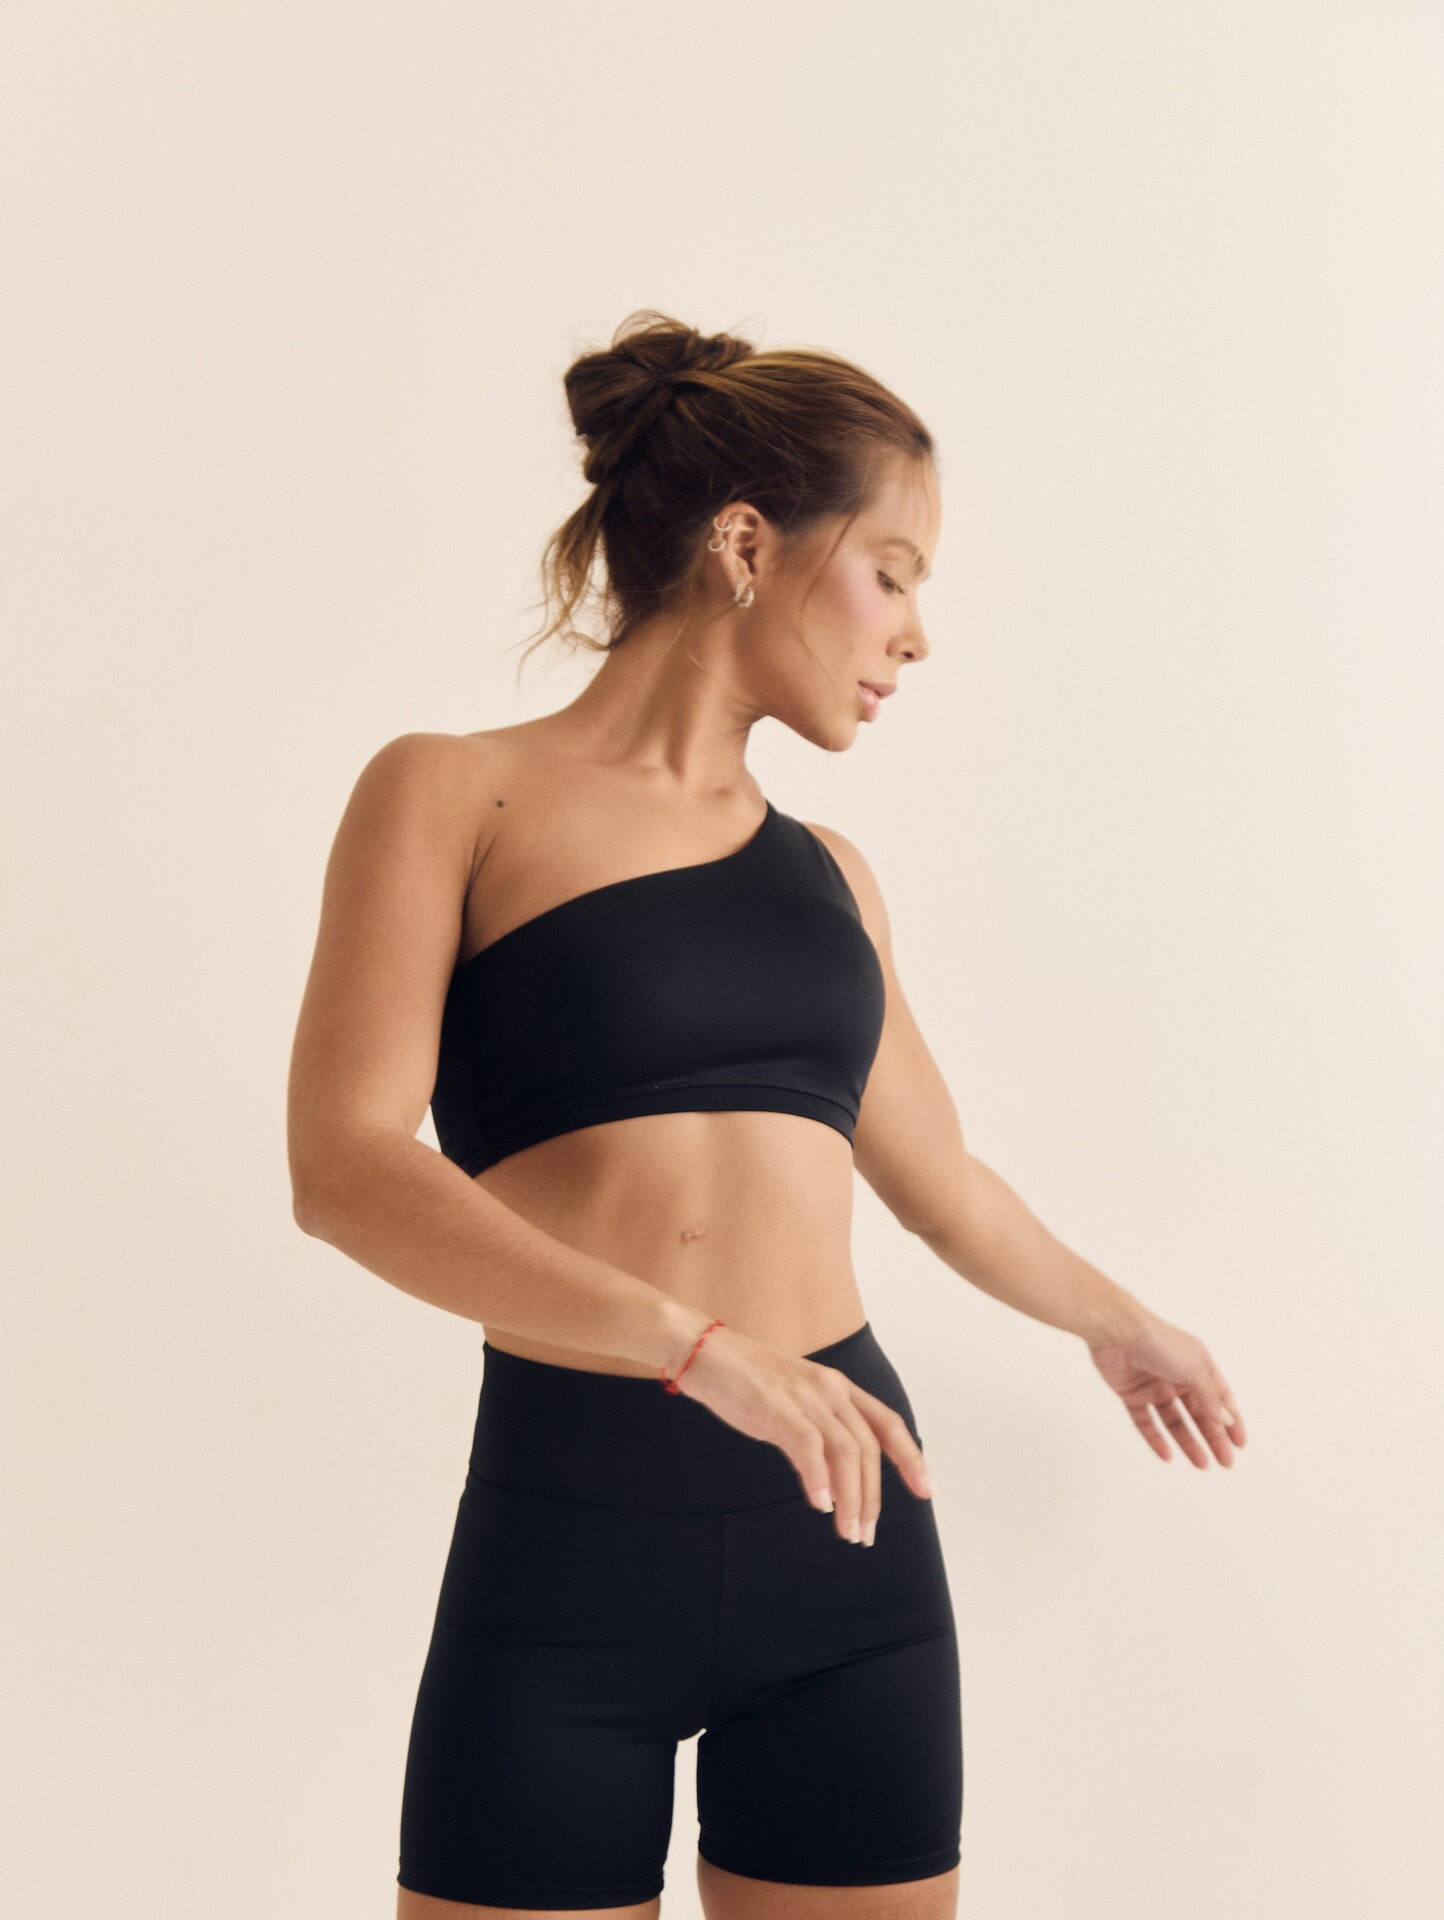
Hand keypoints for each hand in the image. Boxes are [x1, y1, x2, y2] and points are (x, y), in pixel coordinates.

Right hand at [672, 1324, 934, 1544]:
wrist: (700, 1348)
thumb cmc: (743, 1382)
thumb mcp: (789, 1409)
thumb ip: (813, 1439)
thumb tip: (829, 1484)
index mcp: (836, 1387)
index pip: (887, 1423)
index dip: (910, 1457)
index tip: (927, 1490)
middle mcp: (828, 1387)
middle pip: (868, 1447)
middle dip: (872, 1497)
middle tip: (865, 1536)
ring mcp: (802, 1394)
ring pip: (845, 1450)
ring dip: (850, 1497)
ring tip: (848, 1532)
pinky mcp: (774, 1403)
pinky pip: (808, 1444)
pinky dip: (819, 1478)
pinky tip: (821, 1505)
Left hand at [1087, 1310, 1246, 1466]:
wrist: (1117, 1333)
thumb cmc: (1160, 1343)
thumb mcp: (1194, 1369)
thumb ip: (1210, 1397)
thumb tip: (1227, 1420)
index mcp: (1197, 1364)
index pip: (1220, 1397)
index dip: (1231, 1420)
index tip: (1240, 1445)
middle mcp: (1177, 1376)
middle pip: (1199, 1413)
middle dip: (1214, 1438)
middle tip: (1225, 1462)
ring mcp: (1154, 1386)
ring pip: (1175, 1421)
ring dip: (1189, 1442)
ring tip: (1202, 1464)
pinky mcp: (1131, 1394)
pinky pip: (1146, 1422)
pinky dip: (1156, 1439)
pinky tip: (1168, 1456)